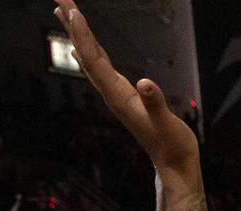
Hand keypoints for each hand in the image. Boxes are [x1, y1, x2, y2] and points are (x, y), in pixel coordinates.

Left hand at [54, 0, 196, 173]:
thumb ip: (155, 103)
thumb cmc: (173, 145)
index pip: (95, 60)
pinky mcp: (123, 98)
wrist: (175, 165)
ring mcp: (116, 96)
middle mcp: (112, 95)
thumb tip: (145, 83)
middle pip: (86, 55)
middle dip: (73, 27)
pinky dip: (89, 54)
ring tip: (65, 15)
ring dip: (78, 37)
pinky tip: (82, 50)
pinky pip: (100, 70)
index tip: (74, 11)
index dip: (84, 35)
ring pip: (90, 61)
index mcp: (119, 97)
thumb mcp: (167, 123)